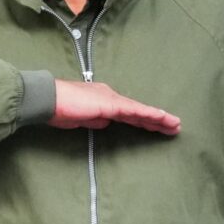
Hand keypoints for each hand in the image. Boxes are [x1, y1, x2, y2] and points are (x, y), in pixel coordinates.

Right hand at [50, 80, 179, 135]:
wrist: (49, 100)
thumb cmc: (60, 110)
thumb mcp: (81, 119)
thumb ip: (95, 120)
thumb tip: (106, 123)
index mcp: (104, 100)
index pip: (128, 112)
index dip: (144, 119)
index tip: (157, 127)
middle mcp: (111, 97)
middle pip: (139, 110)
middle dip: (157, 119)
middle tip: (174, 126)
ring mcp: (112, 99)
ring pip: (140, 110)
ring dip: (158, 118)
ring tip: (175, 125)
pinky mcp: (111, 104)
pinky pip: (134, 110)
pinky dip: (148, 114)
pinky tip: (161, 118)